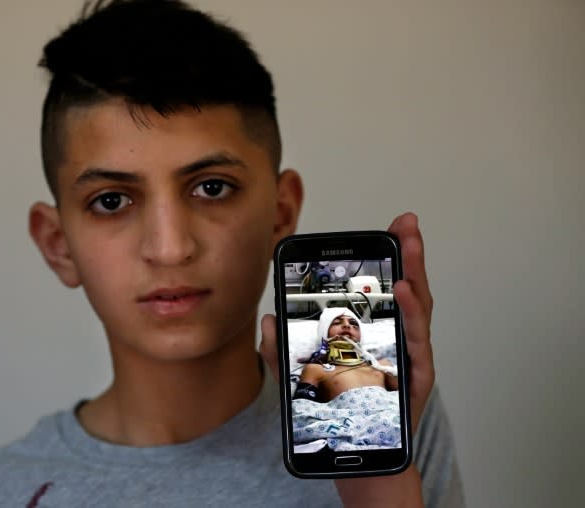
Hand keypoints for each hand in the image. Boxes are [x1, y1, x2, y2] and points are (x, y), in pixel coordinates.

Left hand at [259, 212, 433, 506]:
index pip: (382, 291)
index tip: (389, 228)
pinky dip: (412, 316)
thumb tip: (266, 320)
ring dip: (415, 276)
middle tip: (407, 223)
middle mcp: (398, 342)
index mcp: (375, 335)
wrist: (364, 459)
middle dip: (409, 254)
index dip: (386, 259)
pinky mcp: (414, 378)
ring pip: (417, 312)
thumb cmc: (344, 414)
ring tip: (408, 247)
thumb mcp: (304, 377)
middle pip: (407, 292)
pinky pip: (416, 343)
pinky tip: (404, 295)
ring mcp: (409, 359)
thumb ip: (283, 348)